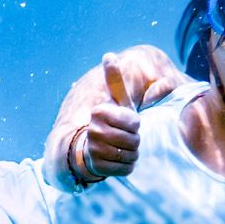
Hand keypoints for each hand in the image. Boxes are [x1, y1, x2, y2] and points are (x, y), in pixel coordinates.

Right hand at [79, 54, 144, 179]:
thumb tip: (108, 55)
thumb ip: (114, 81)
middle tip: (124, 140)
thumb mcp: (115, 103)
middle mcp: (93, 130)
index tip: (125, 124)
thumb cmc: (109, 124)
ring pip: (131, 155)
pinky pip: (125, 169)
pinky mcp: (97, 168)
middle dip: (134, 142)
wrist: (89, 150)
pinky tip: (116, 161)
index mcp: (99, 112)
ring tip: (120, 150)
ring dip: (130, 154)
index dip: (135, 124)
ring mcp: (94, 150)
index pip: (134, 122)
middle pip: (134, 140)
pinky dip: (126, 167)